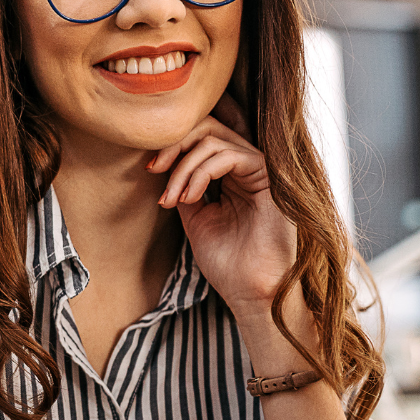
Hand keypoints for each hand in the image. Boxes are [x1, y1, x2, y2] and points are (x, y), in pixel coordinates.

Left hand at [147, 100, 294, 317]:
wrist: (250, 292)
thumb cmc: (226, 263)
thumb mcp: (195, 218)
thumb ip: (184, 188)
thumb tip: (164, 164)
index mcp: (231, 175)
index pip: (202, 137)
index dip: (173, 144)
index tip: (150, 169)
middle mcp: (246, 167)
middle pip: (208, 127)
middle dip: (174, 144)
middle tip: (155, 170)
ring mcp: (258, 171)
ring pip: (214, 139)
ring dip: (184, 167)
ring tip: (174, 199)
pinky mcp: (268, 178)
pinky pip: (231, 155)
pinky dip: (202, 172)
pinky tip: (191, 198)